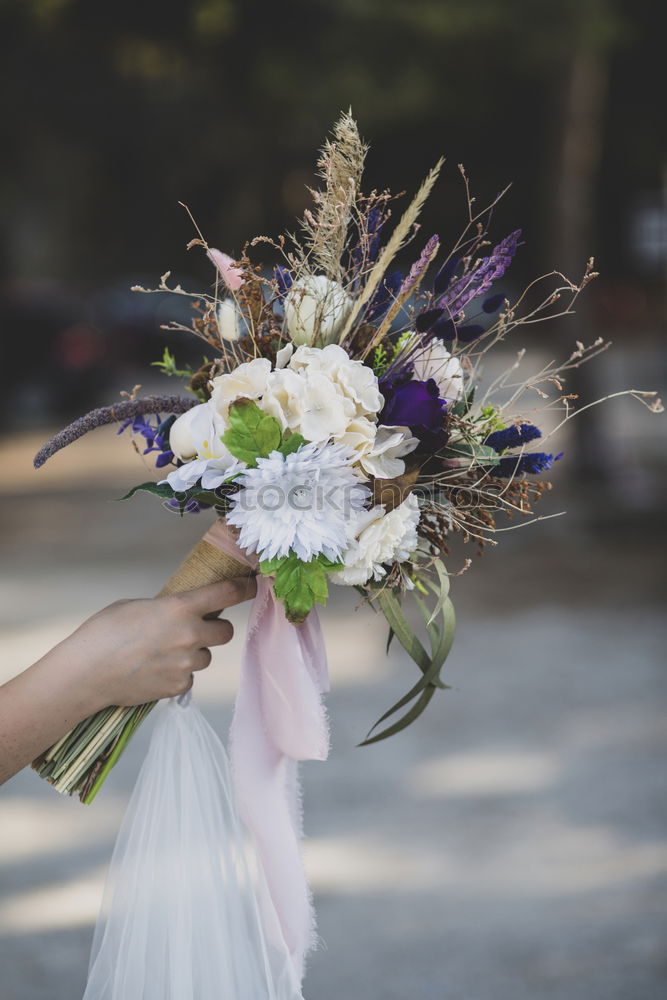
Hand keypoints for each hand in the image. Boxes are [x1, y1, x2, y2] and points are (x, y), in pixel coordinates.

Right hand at [64, 576, 256, 710]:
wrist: (87, 673)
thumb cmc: (104, 632)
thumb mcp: (137, 606)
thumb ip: (168, 608)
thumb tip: (184, 611)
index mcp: (180, 607)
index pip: (227, 594)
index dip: (244, 588)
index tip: (253, 585)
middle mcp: (190, 635)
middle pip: (225, 631)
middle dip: (215, 628)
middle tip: (196, 629)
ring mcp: (187, 663)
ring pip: (206, 656)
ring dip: (193, 653)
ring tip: (161, 653)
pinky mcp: (179, 686)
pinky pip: (189, 676)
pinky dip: (178, 673)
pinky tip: (154, 670)